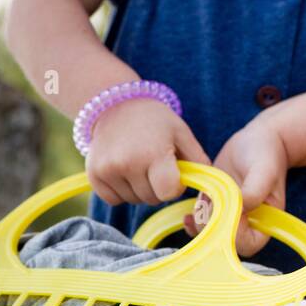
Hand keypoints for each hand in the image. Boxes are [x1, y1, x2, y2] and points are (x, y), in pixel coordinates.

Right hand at [86, 99, 209, 206]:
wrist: (114, 105)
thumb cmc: (154, 120)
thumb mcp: (181, 132)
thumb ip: (198, 159)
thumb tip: (211, 185)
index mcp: (153, 153)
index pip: (169, 192)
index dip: (174, 186)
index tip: (172, 171)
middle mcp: (128, 163)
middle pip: (152, 199)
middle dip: (157, 187)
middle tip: (153, 164)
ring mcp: (108, 170)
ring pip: (133, 200)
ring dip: (139, 189)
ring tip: (137, 163)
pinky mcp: (94, 176)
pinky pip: (113, 200)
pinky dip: (120, 191)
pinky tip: (122, 170)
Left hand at [184, 115, 289, 257]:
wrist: (255, 141)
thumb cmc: (265, 155)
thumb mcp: (264, 170)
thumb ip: (254, 191)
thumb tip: (238, 210)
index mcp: (266, 223)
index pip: (248, 244)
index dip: (233, 233)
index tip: (227, 210)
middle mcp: (248, 227)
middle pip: (226, 244)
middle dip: (212, 227)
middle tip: (209, 203)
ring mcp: (229, 220)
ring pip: (210, 236)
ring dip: (201, 221)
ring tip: (204, 199)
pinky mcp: (215, 211)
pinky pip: (201, 226)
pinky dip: (193, 222)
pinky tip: (188, 214)